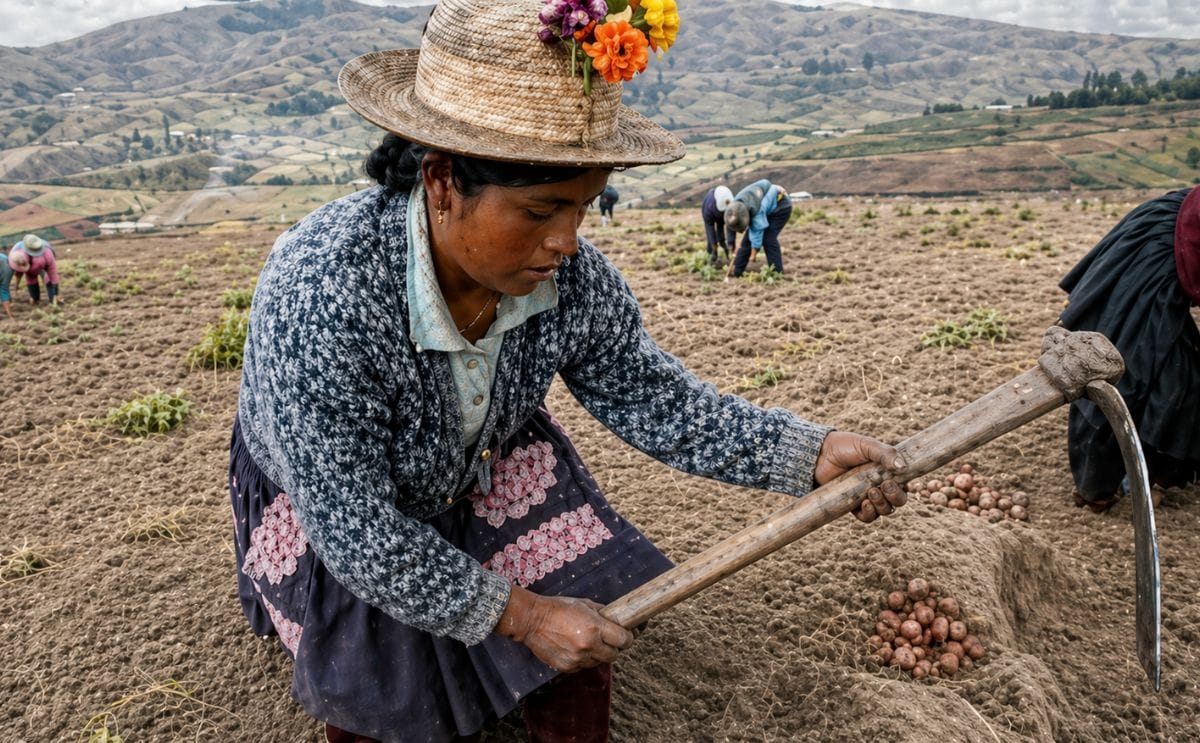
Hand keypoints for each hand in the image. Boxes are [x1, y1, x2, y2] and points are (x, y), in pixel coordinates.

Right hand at [498, 586, 633, 672]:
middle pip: (614, 655)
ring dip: (598, 654)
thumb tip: (619, 620)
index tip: (627, 635)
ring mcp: (577, 659)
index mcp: (595, 628)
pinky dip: (583, 659)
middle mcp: (588, 645)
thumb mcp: (585, 604)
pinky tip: (575, 647)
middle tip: (609, 640)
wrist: (532, 620)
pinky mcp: (567, 667)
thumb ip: (603, 614)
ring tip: (587, 641)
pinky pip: (583, 666)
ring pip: (599, 662)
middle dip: (614, 647)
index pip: (625, 640)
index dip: (629, 637)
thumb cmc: (559, 608)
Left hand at [814, 431, 907, 522]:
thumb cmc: (844, 446)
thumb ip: (885, 453)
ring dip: (882, 505)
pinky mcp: (853, 505)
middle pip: (898, 501)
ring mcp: (866, 496)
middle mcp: (879, 485)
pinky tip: (865, 504)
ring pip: (885, 510)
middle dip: (895, 497)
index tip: (901, 482)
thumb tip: (902, 466)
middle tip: (884, 486)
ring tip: (871, 493)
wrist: (819, 455)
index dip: (907, 487)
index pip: (905, 485)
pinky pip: (867, 517)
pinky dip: (870, 514)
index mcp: (887, 471)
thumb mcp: (866, 445)